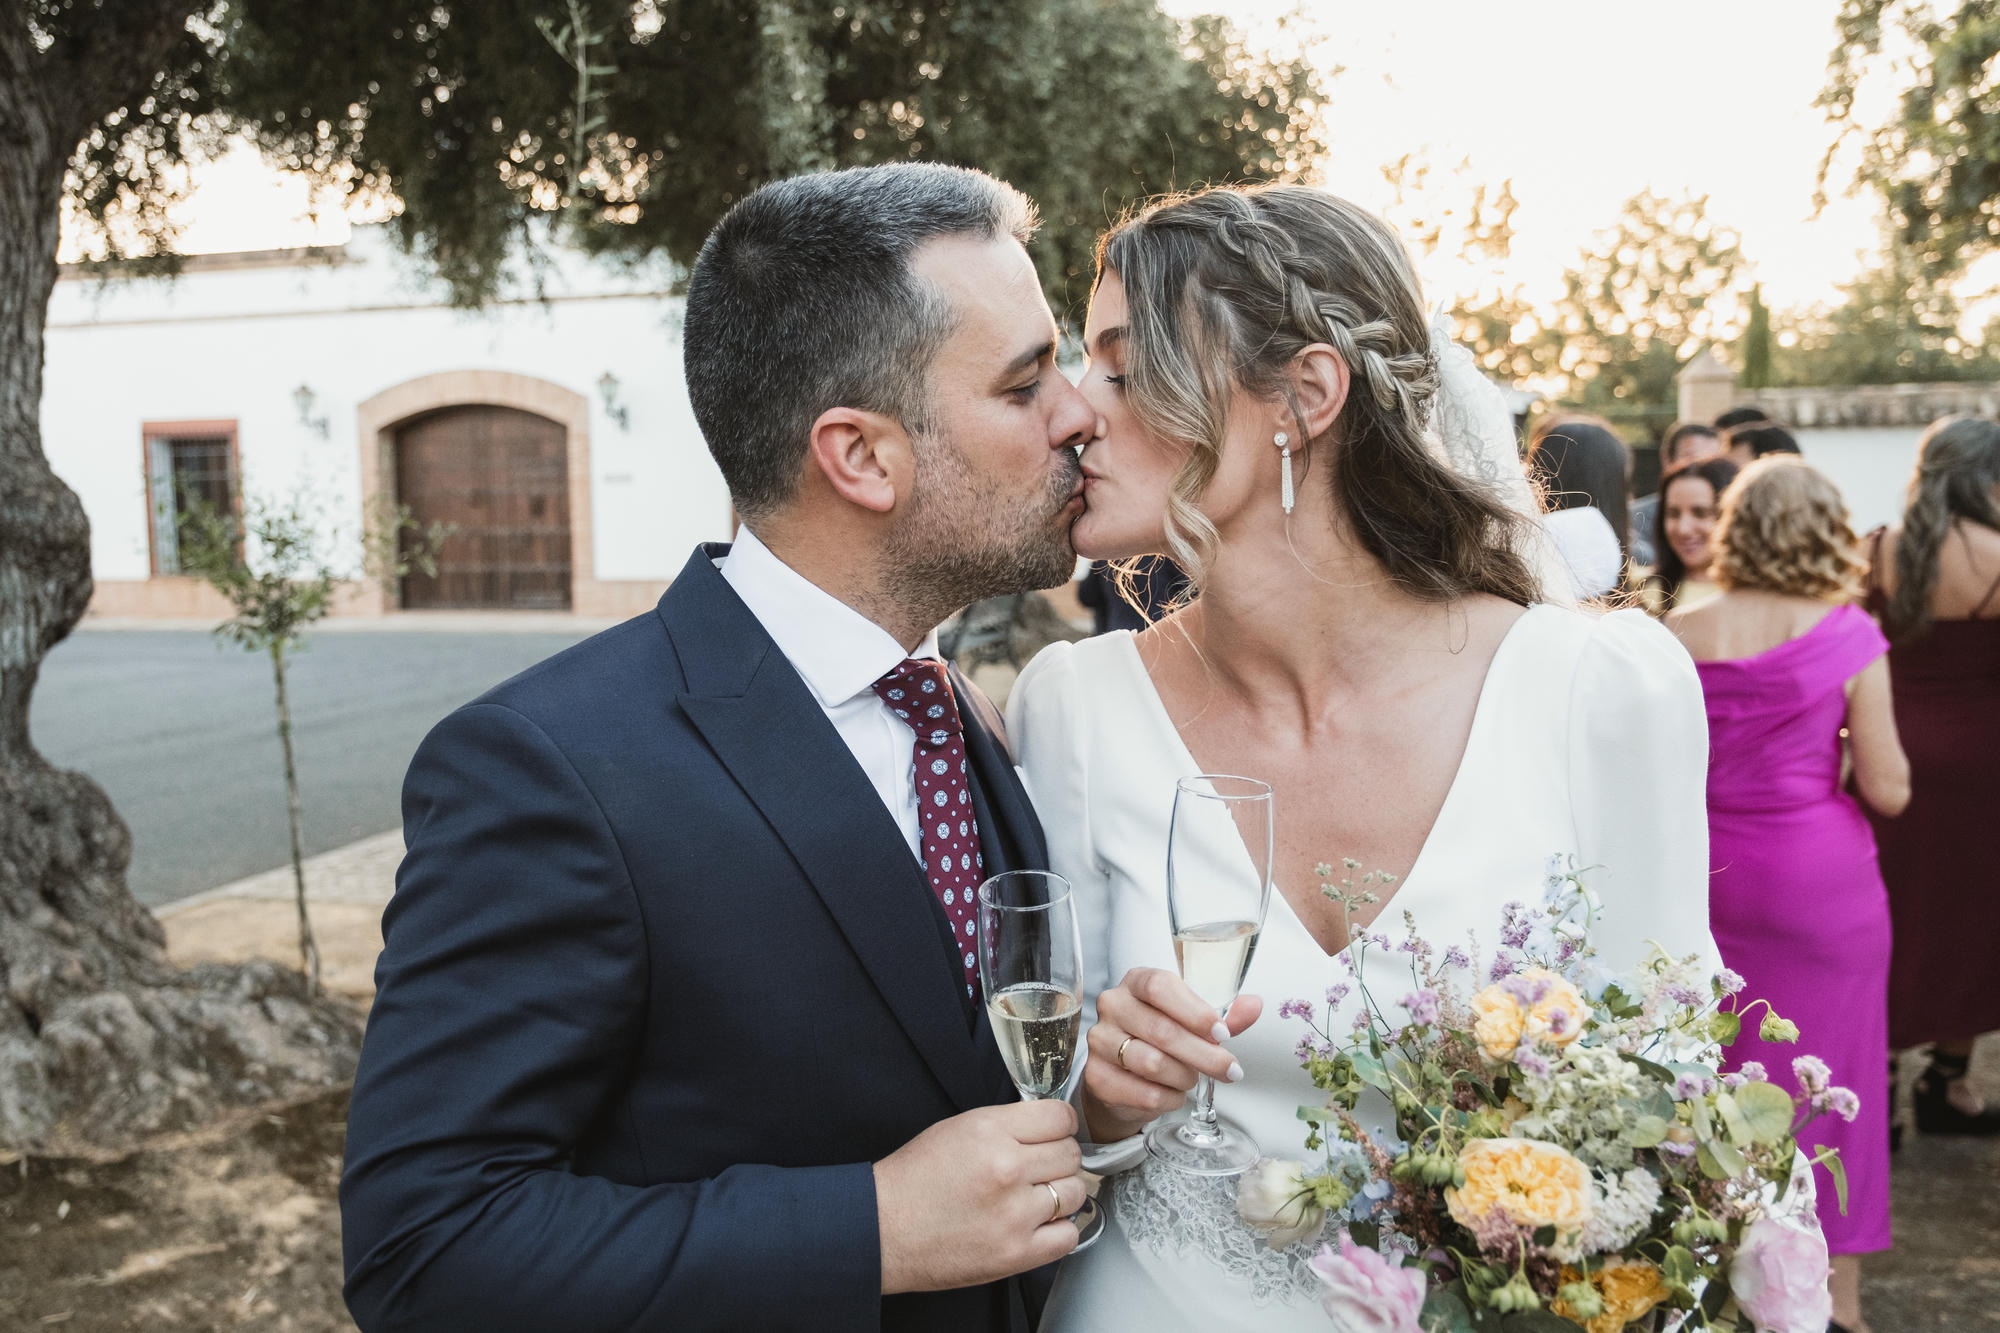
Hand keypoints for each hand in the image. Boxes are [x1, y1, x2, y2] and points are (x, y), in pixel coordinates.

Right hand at [874, 1099, 1085, 1293]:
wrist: (884, 1229)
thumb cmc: (915, 1180)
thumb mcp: (959, 1129)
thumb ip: (1008, 1125)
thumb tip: (1050, 1127)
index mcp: (990, 1131)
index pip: (1061, 1117)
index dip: (1060, 1125)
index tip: (1053, 1134)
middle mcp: (1007, 1169)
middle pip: (1071, 1154)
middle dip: (1058, 1158)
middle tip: (1039, 1168)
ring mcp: (1014, 1213)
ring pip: (1075, 1192)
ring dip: (1061, 1194)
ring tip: (1035, 1197)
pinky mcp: (1016, 1252)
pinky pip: (1068, 1235)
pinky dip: (1058, 1230)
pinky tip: (1037, 1225)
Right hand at [1081, 967, 1260, 1143]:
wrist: (1123, 1073)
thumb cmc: (1160, 1037)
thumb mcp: (1193, 1020)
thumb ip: (1224, 1014)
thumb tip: (1254, 1006)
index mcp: (1136, 982)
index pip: (1161, 987)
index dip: (1195, 1012)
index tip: (1222, 1033)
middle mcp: (1112, 1005)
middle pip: (1162, 1030)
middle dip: (1204, 1055)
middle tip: (1230, 1070)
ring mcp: (1100, 1041)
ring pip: (1154, 1064)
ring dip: (1185, 1077)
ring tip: (1192, 1079)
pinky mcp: (1096, 1077)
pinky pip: (1144, 1093)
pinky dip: (1169, 1098)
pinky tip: (1173, 1094)